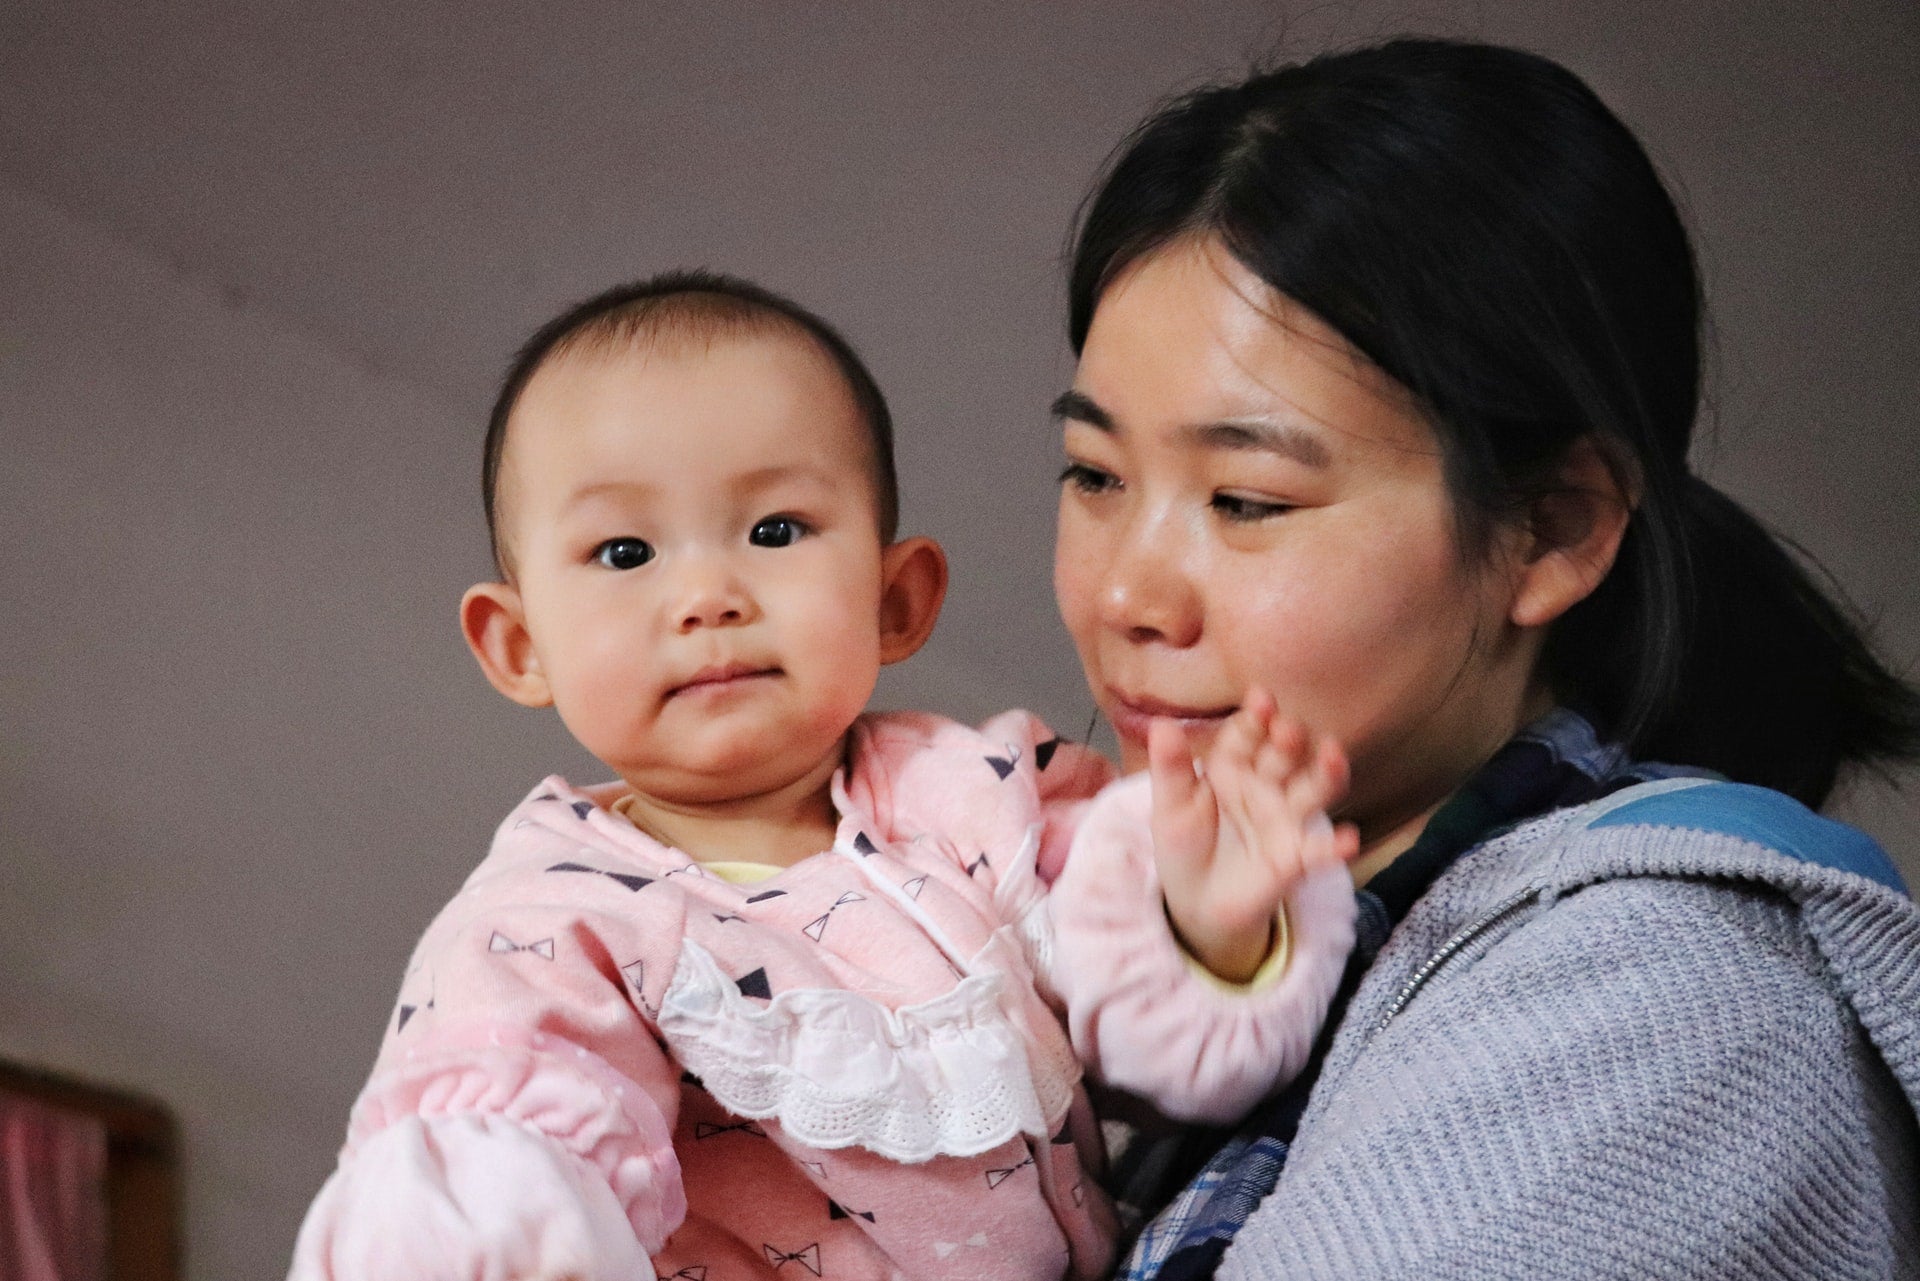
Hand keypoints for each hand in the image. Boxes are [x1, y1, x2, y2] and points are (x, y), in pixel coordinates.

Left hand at [1150, 689, 1359, 982]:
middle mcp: (1266, 785)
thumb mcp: (1171, 805)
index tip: (1261, 698)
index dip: (1256, 717)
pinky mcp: (1296, 858)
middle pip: (1284, 756)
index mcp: (1233, 766)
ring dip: (1326, 773)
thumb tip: (1161, 724)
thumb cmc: (1185, 843)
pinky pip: (1319, 851)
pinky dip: (1336, 846)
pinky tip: (1348, 841)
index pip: (1247, 735)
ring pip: (1312, 791)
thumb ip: (1170, 767)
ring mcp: (1285, 819)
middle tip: (1287, 728)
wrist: (1195, 900)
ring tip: (1333, 755)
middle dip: (1288, 740)